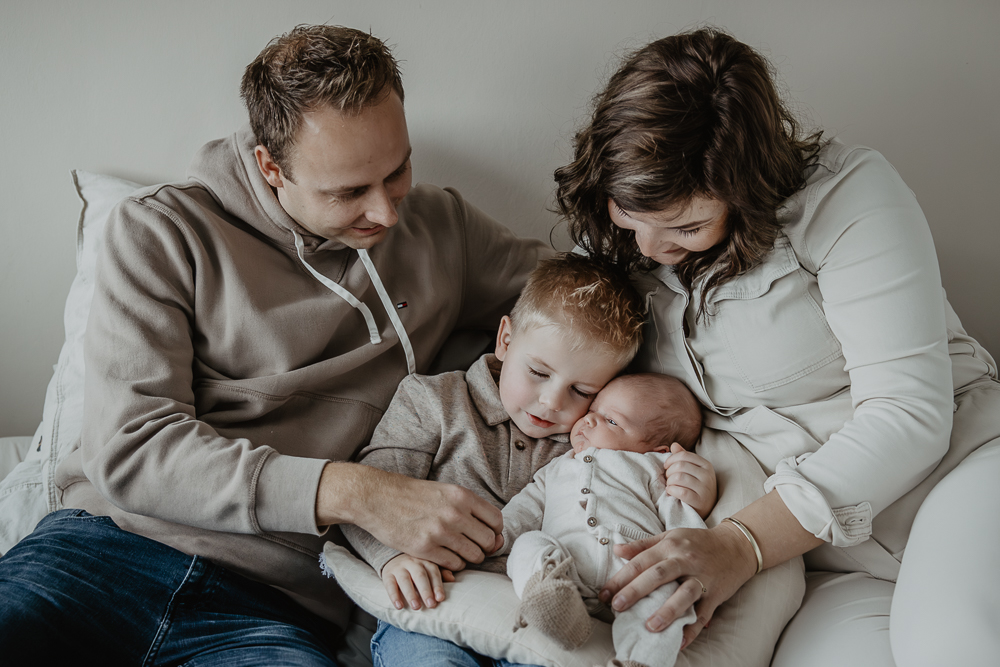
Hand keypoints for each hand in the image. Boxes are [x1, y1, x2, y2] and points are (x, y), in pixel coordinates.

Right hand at [317, 462, 502, 571]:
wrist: (377, 497)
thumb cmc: (412, 495)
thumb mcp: (444, 491)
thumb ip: (467, 507)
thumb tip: (494, 531)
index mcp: (462, 496)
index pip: (496, 520)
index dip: (495, 532)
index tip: (487, 536)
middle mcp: (455, 513)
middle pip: (489, 540)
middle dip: (485, 548)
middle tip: (474, 548)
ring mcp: (441, 531)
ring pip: (474, 555)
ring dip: (470, 558)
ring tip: (459, 553)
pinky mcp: (425, 548)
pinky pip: (454, 564)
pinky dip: (454, 564)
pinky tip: (446, 557)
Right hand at [381, 554, 455, 610]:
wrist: (395, 558)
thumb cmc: (417, 567)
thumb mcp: (429, 567)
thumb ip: (441, 573)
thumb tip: (452, 578)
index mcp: (425, 560)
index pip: (433, 572)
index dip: (437, 585)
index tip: (440, 598)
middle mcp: (412, 562)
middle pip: (420, 575)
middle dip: (426, 591)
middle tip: (431, 605)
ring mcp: (399, 567)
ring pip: (404, 580)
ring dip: (411, 594)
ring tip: (416, 607)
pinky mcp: (387, 574)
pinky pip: (389, 584)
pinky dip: (394, 596)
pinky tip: (399, 606)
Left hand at [599, 522, 757, 648]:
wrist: (736, 546)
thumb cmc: (698, 542)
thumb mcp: (670, 537)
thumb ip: (643, 545)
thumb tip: (617, 549)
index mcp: (670, 546)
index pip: (641, 562)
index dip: (621, 578)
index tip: (604, 593)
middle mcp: (685, 561)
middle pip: (658, 575)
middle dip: (636, 591)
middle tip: (617, 607)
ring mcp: (702, 578)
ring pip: (684, 595)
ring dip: (666, 611)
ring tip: (649, 626)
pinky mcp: (715, 594)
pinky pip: (703, 614)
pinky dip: (692, 629)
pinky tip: (680, 642)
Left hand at [664, 443, 716, 518]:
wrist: (706, 508)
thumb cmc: (695, 486)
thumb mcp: (692, 470)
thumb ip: (683, 457)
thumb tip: (674, 445)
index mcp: (706, 465)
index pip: (684, 455)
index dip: (671, 459)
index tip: (666, 466)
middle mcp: (708, 475)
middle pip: (680, 466)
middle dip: (669, 472)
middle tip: (667, 478)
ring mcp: (705, 489)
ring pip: (679, 478)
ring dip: (669, 482)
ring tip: (670, 485)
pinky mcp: (700, 501)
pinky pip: (681, 491)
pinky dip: (672, 490)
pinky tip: (671, 492)